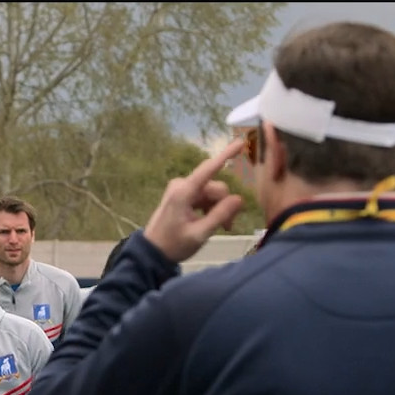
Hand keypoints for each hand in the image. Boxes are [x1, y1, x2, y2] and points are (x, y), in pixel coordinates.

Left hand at [141, 138, 246, 262]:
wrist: (153, 252)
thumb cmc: (173, 245)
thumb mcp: (200, 234)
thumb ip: (220, 215)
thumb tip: (239, 199)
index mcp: (183, 192)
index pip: (209, 168)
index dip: (226, 154)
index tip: (241, 142)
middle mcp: (182, 185)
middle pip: (216, 187)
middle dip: (225, 204)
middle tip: (227, 227)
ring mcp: (182, 189)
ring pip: (212, 193)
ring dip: (219, 208)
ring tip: (220, 228)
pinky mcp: (183, 195)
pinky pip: (205, 196)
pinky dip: (211, 208)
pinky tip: (212, 223)